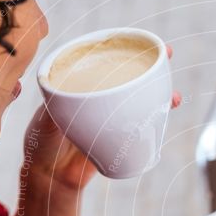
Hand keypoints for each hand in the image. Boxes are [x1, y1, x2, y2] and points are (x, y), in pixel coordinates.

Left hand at [23, 45, 182, 193]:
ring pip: (140, 98)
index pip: (106, 56)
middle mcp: (99, 94)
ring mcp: (111, 115)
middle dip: (151, 64)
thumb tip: (66, 93)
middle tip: (167, 56)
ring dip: (160, 95)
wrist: (49, 176)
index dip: (126, 44)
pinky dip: (156, 121)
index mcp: (80, 82)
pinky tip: (166, 118)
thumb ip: (56, 107)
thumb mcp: (45, 120)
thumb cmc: (40, 143)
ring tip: (174, 99)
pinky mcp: (120, 136)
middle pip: (128, 73)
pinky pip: (141, 125)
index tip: (141, 38)